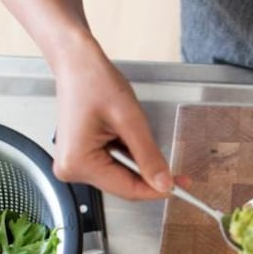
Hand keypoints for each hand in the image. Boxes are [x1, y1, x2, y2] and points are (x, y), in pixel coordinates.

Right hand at [51, 38, 182, 198]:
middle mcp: (72, 168)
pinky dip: (128, 157)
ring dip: (139, 164)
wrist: (78, 63)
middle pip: (123, 185)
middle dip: (150, 177)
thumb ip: (149, 156)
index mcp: (78, 162)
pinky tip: (128, 137)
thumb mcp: (130, 121)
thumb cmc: (95, 82)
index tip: (180, 187)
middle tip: (178, 173)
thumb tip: (164, 183)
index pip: (127, 189)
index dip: (157, 190)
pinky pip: (113, 166)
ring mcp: (75, 163)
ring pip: (120, 176)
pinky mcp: (81, 157)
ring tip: (138, 136)